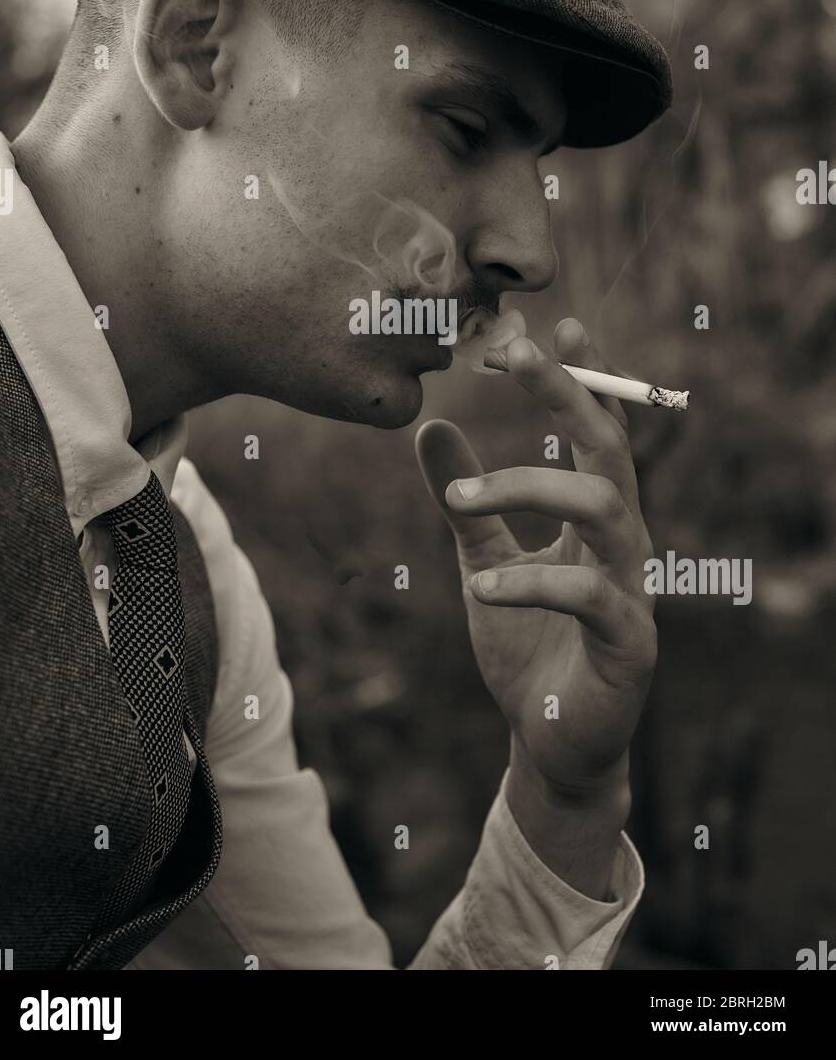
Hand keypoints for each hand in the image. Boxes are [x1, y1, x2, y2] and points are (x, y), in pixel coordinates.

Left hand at [416, 318, 656, 799]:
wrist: (550, 740)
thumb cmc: (528, 644)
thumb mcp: (484, 557)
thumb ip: (468, 501)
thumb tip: (431, 425)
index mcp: (595, 517)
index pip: (599, 430)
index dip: (585, 377)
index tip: (560, 322)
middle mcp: (622, 542)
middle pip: (610, 447)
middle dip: (568, 394)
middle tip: (516, 352)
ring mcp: (633, 590)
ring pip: (604, 507)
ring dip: (528, 486)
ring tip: (458, 502)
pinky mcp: (629, 643)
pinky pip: (590, 595)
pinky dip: (532, 582)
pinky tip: (483, 587)